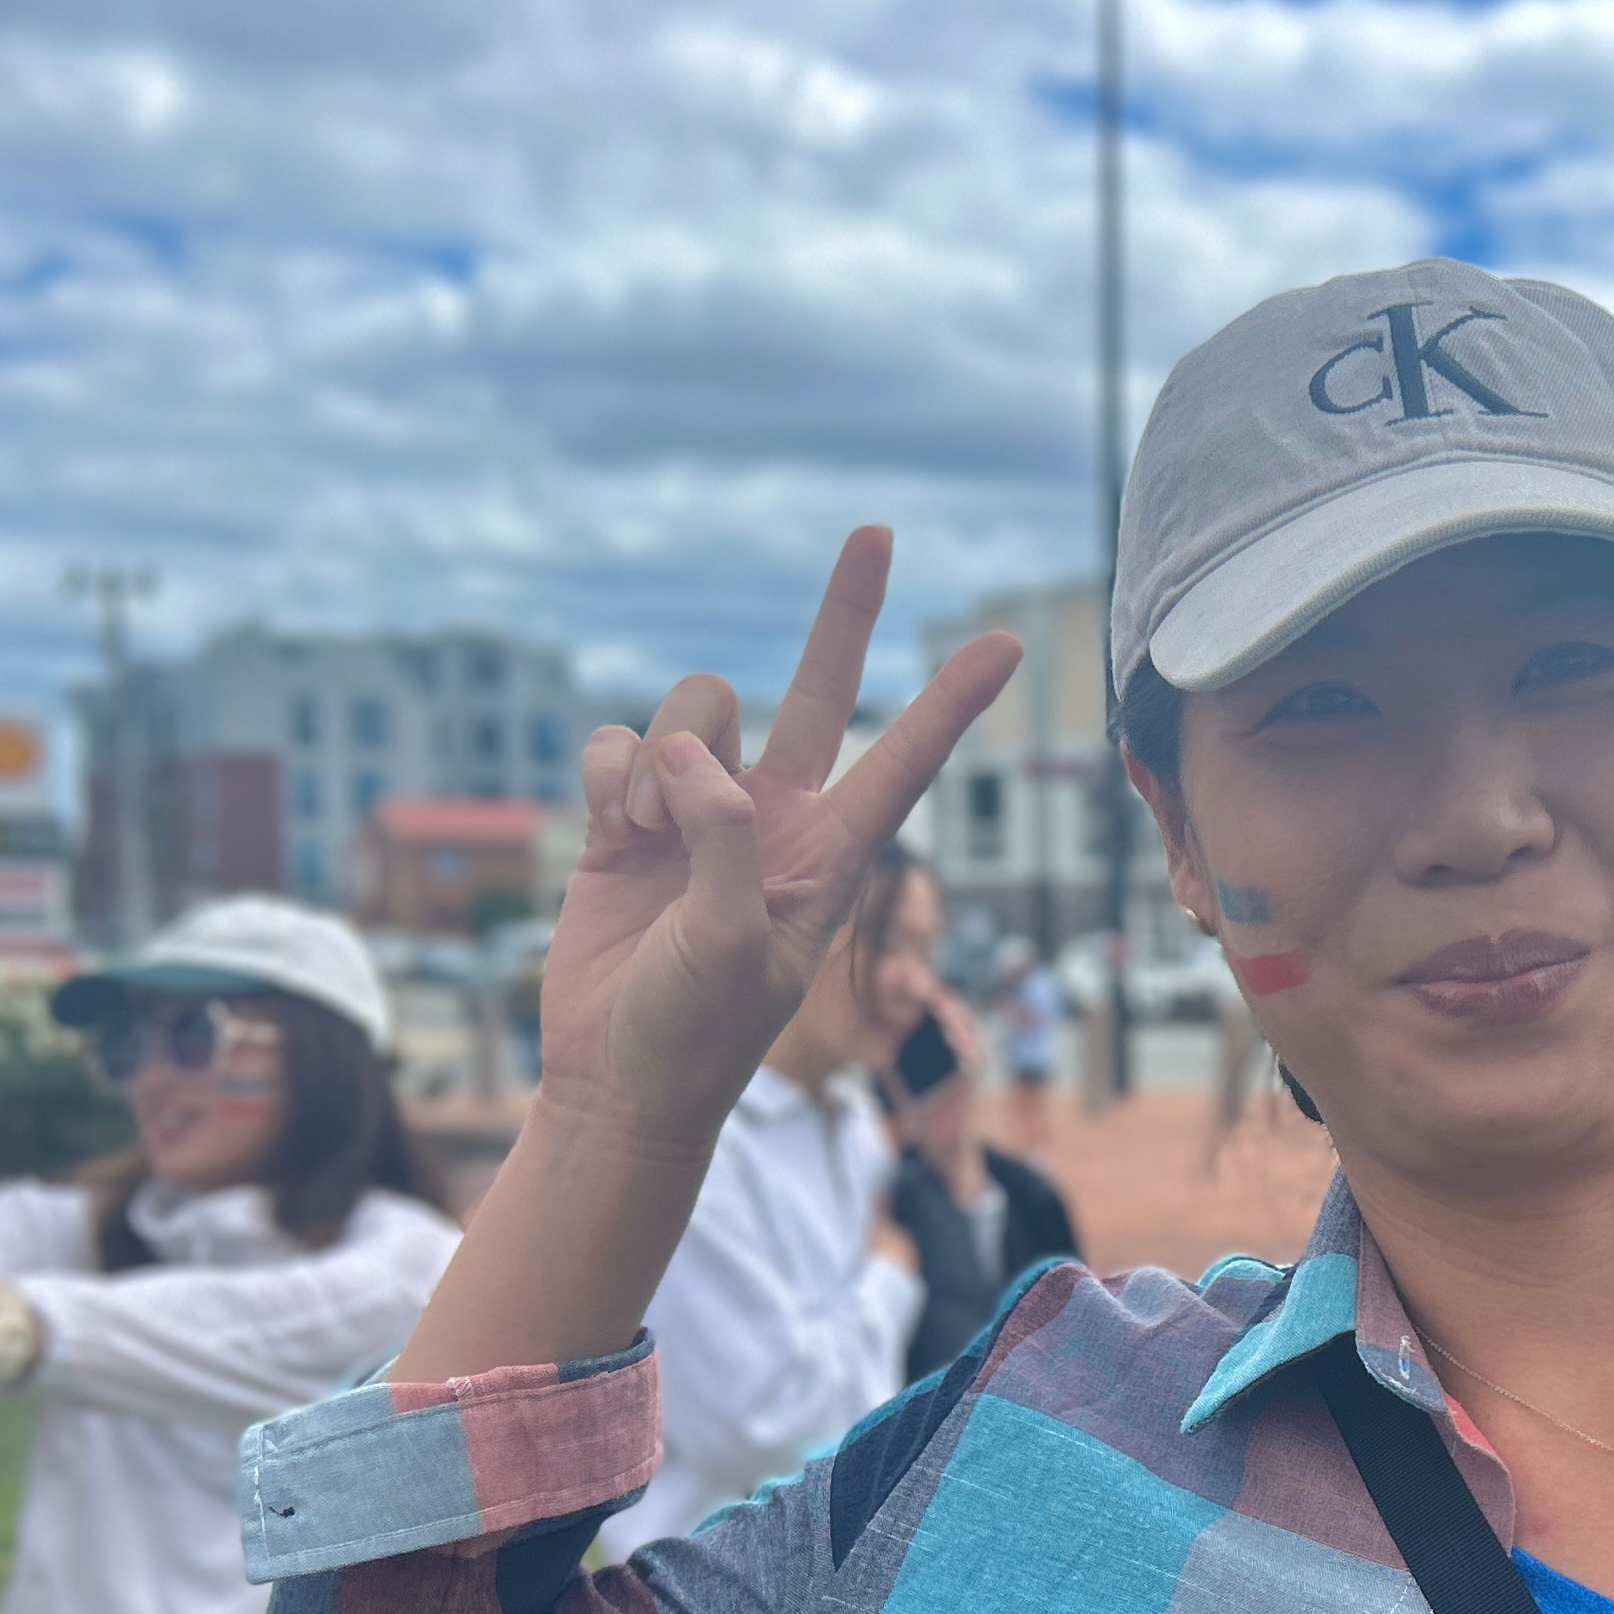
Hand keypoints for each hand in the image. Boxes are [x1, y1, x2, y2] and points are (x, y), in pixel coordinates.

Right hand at [539, 532, 1019, 1151]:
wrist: (614, 1080)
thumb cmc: (694, 1033)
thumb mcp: (736, 944)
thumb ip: (728, 839)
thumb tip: (693, 754)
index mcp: (830, 856)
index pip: (903, 762)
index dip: (950, 703)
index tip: (1003, 645)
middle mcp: (773, 818)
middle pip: (819, 691)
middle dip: (845, 614)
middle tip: (878, 533)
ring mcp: (699, 811)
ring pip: (698, 712)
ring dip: (665, 753)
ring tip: (647, 827)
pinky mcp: (628, 815)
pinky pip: (621, 743)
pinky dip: (610, 770)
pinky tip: (612, 826)